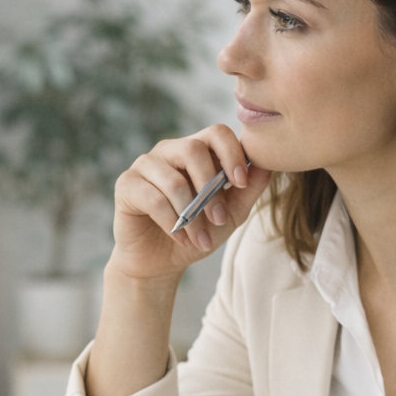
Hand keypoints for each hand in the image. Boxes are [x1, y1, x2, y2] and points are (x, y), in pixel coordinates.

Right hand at [109, 126, 272, 283]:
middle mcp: (169, 151)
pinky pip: (153, 198)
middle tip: (219, 219)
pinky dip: (171, 222)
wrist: (162, 262)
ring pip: (173, 180)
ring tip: (200, 238)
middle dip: (210, 188)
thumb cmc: (197, 233)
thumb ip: (250, 189)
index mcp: (196, 151)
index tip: (241, 181)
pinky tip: (179, 237)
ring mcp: (145, 165)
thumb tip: (269, 164)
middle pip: (193, 149)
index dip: (232, 153)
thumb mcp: (231, 214)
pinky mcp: (126, 185)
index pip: (216, 132)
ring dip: (191, 215)